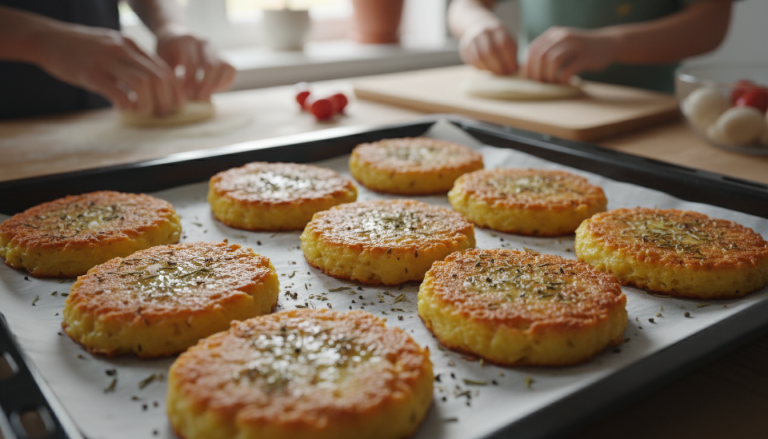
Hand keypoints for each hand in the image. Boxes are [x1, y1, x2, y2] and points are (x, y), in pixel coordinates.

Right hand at [38, 25, 181, 114]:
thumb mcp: (112, 47)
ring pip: (143, 85)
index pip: (164, 69)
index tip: (177, 105)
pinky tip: (123, 110)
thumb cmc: (82, 48)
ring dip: (148, 104)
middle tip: (162, 114)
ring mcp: (107, 61)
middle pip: (158, 78)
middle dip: (166, 100)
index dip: (175, 90)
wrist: (47, 38)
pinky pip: (117, 93)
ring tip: (142, 112)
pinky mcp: (90, 74)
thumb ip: (131, 61)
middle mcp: (123, 51)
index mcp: (131, 45)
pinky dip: (126, 105)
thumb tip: (152, 84)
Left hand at [156, 32, 235, 100]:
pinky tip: (214, 89)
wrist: (175, 35)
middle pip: (210, 65)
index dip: (190, 81)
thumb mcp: (162, 59)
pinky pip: (230, 69)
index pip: (192, 64)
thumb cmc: (166, 51)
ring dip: (216, 84)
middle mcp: (202, 42)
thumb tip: (177, 96)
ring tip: (206, 95)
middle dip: (205, 85)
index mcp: (185, 41)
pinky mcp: (222, 54)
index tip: (185, 95)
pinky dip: (224, 81)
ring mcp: (214, 47)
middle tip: (198, 98)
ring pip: (223, 66)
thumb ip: (169, 74)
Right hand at [459, 21, 517, 75]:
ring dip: (489, 68)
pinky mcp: (464, 47)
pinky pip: (471, 61)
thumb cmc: (498, 39)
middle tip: (504, 74)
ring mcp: (472, 39)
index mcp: (497, 29)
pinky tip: (487, 70)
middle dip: (498, 66)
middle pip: (489, 51)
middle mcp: (483, 32)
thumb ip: (512, 54)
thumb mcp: (508, 40)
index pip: (503, 44)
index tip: (513, 69)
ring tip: (496, 73)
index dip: (508, 59)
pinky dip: (481, 68)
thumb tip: (516, 70)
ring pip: (478, 57)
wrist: (478, 26)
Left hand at [524, 27, 616, 83]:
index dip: (528, 66)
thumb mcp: (561, 44)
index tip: (529, 79)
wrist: (607, 44)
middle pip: (541, 56)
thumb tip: (526, 71)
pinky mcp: (586, 57)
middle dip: (537, 73)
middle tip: (541, 84)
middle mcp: (563, 37)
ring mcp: (575, 46)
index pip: (533, 50)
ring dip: (549, 76)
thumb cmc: (579, 50)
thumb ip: (546, 52)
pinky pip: (568, 70)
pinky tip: (566, 83)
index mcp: (554, 34)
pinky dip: (563, 80)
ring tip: (553, 83)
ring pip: (553, 61)